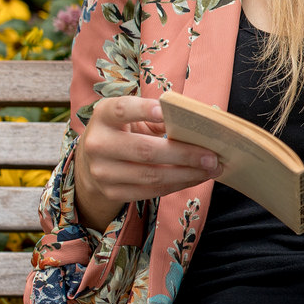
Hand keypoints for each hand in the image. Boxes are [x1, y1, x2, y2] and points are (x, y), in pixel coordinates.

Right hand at [73, 96, 218, 232]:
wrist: (91, 162)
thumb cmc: (122, 131)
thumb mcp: (131, 116)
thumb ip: (157, 116)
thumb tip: (194, 124)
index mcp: (103, 116)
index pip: (122, 110)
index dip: (143, 110)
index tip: (166, 111)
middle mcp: (98, 144)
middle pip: (145, 150)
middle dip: (184, 154)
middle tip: (212, 156)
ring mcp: (103, 172)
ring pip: (152, 175)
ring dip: (187, 173)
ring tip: (212, 169)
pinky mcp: (112, 192)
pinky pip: (151, 191)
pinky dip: (177, 185)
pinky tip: (195, 178)